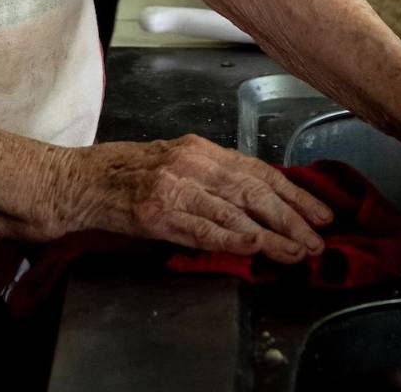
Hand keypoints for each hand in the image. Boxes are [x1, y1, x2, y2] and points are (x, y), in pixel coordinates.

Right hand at [54, 134, 334, 262]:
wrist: (80, 182)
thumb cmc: (125, 175)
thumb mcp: (174, 163)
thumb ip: (211, 178)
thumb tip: (257, 200)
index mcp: (199, 149)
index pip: (257, 169)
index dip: (293, 191)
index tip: (320, 210)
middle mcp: (191, 162)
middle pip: (254, 189)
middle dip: (293, 216)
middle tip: (320, 236)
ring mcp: (174, 186)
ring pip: (236, 211)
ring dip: (273, 234)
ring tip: (299, 251)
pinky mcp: (158, 212)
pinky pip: (203, 228)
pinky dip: (232, 237)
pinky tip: (254, 245)